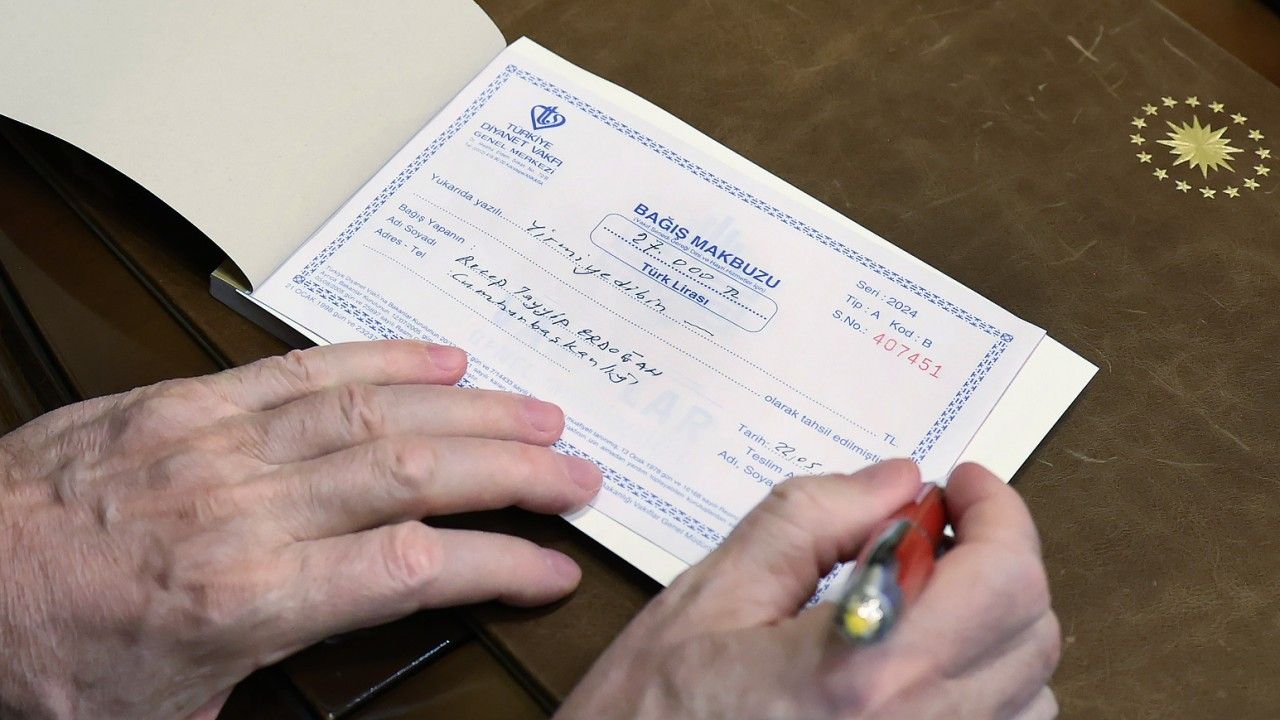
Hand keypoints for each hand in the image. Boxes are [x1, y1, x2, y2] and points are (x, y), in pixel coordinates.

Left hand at [0, 340, 600, 719]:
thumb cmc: (42, 653)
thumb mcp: (166, 715)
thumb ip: (259, 696)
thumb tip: (324, 703)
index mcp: (246, 598)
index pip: (413, 568)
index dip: (500, 562)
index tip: (551, 565)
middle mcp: (245, 510)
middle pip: (415, 474)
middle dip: (516, 471)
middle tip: (579, 472)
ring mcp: (219, 444)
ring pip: (375, 412)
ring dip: (472, 409)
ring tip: (539, 411)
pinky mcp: (189, 400)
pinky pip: (303, 367)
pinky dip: (383, 355)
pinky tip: (440, 353)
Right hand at [558, 461, 1059, 719]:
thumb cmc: (653, 714)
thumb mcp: (714, 595)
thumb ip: (811, 520)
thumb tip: (897, 481)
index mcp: (866, 671)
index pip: (1002, 577)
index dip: (998, 511)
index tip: (963, 485)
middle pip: (1033, 630)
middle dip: (997, 558)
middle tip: (934, 529)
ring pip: (1031, 690)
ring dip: (994, 625)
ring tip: (923, 597)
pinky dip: (984, 685)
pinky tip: (917, 661)